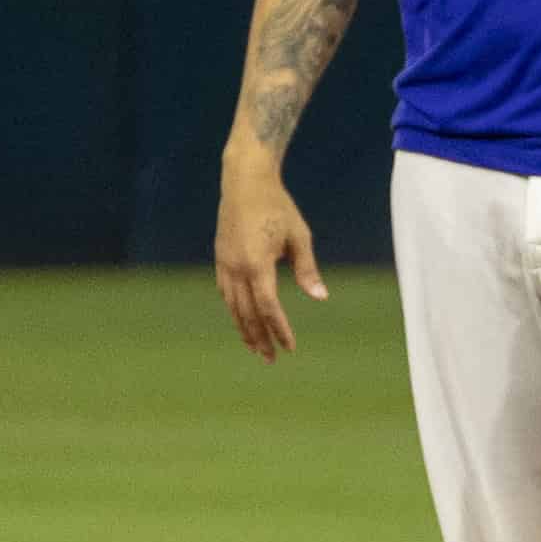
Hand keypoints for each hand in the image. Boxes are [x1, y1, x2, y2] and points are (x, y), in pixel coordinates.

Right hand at [216, 162, 323, 359]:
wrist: (245, 181)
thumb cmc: (278, 207)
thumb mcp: (299, 236)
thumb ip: (307, 269)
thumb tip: (320, 297)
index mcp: (257, 264)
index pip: (269, 307)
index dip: (279, 329)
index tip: (290, 347)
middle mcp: (236, 268)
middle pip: (247, 314)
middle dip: (260, 338)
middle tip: (271, 360)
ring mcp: (225, 263)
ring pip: (233, 306)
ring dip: (244, 329)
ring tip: (255, 348)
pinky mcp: (220, 258)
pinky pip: (225, 292)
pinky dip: (234, 310)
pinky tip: (242, 320)